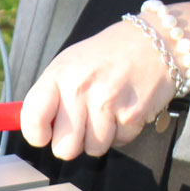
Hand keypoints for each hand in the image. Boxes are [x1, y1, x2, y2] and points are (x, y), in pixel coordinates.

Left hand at [20, 2, 189, 159]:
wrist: (158, 41)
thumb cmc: (108, 56)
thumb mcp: (70, 64)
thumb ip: (48, 96)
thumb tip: (32, 128)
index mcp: (58, 75)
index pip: (32, 118)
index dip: (35, 135)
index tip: (43, 135)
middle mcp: (79, 89)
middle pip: (64, 148)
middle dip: (72, 143)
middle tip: (81, 126)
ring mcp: (106, 103)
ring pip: (92, 149)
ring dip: (99, 138)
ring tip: (106, 112)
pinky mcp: (132, 115)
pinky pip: (118, 143)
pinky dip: (121, 132)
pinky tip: (124, 109)